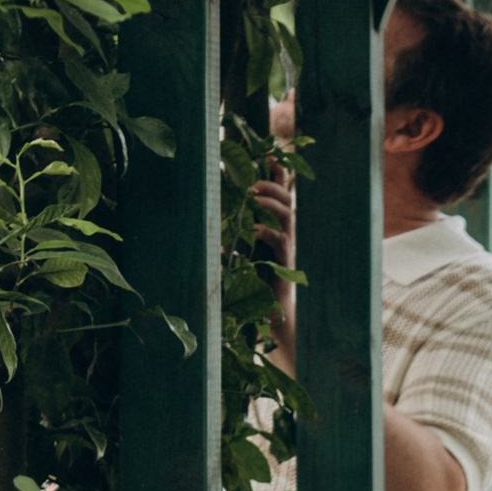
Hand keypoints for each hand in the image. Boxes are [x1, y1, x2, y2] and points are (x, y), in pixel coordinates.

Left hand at [252, 111, 296, 372]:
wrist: (278, 335)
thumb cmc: (257, 307)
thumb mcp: (238, 271)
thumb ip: (226, 253)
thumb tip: (202, 242)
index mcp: (277, 237)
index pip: (280, 200)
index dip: (277, 176)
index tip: (267, 155)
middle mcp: (287, 243)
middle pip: (288, 202)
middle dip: (273, 185)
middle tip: (253, 179)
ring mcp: (289, 255)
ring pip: (289, 217)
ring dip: (271, 202)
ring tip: (253, 195)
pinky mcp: (287, 269)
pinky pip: (282, 243)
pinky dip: (267, 231)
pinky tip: (252, 228)